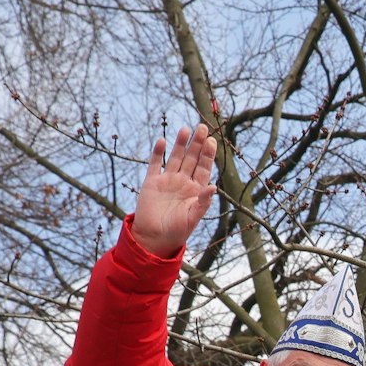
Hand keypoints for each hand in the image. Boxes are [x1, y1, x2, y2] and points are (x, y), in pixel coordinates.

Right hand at [129, 123, 217, 256]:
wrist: (154, 238)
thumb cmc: (177, 231)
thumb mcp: (193, 217)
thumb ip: (203, 202)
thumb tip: (214, 186)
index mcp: (196, 190)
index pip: (204, 167)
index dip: (208, 154)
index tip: (211, 140)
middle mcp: (183, 182)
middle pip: (191, 158)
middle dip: (197, 143)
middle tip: (202, 126)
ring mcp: (167, 180)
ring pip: (175, 158)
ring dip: (180, 144)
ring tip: (186, 129)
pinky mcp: (151, 182)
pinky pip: (155, 164)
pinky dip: (158, 153)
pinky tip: (163, 141)